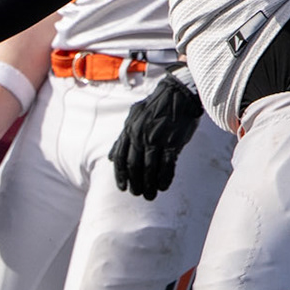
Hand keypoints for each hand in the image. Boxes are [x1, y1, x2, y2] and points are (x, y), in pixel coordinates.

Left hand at [109, 72, 203, 199]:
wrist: (178, 94)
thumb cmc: (155, 106)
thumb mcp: (133, 117)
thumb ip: (122, 137)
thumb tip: (111, 157)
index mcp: (129, 131)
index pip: (120, 158)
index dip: (120, 175)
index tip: (122, 187)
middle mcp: (140, 136)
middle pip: (134, 166)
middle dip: (135, 183)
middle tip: (137, 194)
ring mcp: (156, 140)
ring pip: (150, 168)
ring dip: (149, 185)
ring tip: (150, 195)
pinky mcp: (173, 142)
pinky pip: (167, 165)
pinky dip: (164, 178)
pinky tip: (163, 187)